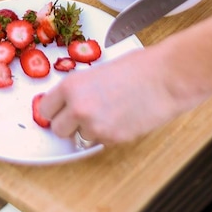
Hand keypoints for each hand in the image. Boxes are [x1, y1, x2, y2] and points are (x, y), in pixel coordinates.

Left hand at [38, 48, 196, 144]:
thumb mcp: (98, 72)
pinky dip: (109, 135)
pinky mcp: (112, 139)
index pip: (45, 109)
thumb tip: (69, 103)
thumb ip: (79, 89)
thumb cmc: (138, 68)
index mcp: (71, 86)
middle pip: (58, 130)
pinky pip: (101, 142)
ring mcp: (95, 126)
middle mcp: (78, 107)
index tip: (60, 111)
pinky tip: (123, 119)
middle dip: (69, 125)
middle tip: (84, 116)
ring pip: (80, 139)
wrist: (166, 78)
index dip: (55, 111)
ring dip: (91, 131)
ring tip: (110, 113)